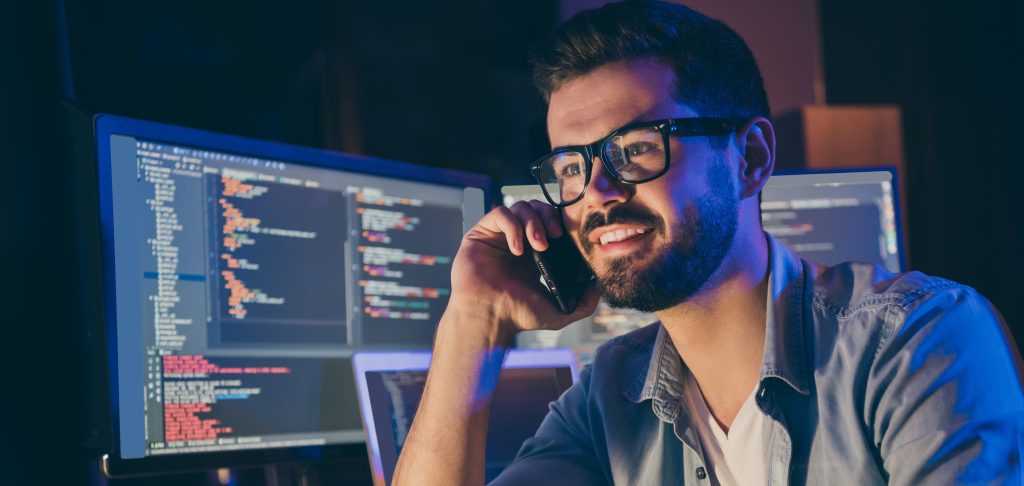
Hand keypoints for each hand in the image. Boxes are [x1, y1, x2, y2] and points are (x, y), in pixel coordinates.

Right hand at [447, 199, 599, 339]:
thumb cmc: (518, 316)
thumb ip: (584, 303)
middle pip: (536, 208)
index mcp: (533, 252)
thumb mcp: (560, 312)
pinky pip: (500, 213)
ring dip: (533, 222)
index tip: (567, 236)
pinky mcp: (481, 233)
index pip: (549, 221)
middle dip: (549, 217)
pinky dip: (512, 226)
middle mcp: (516, 239)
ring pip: (519, 207)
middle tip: (555, 235)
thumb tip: (598, 286)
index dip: (559, 221)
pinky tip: (517, 248)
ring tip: (538, 244)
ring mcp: (497, 235)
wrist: (491, 317)